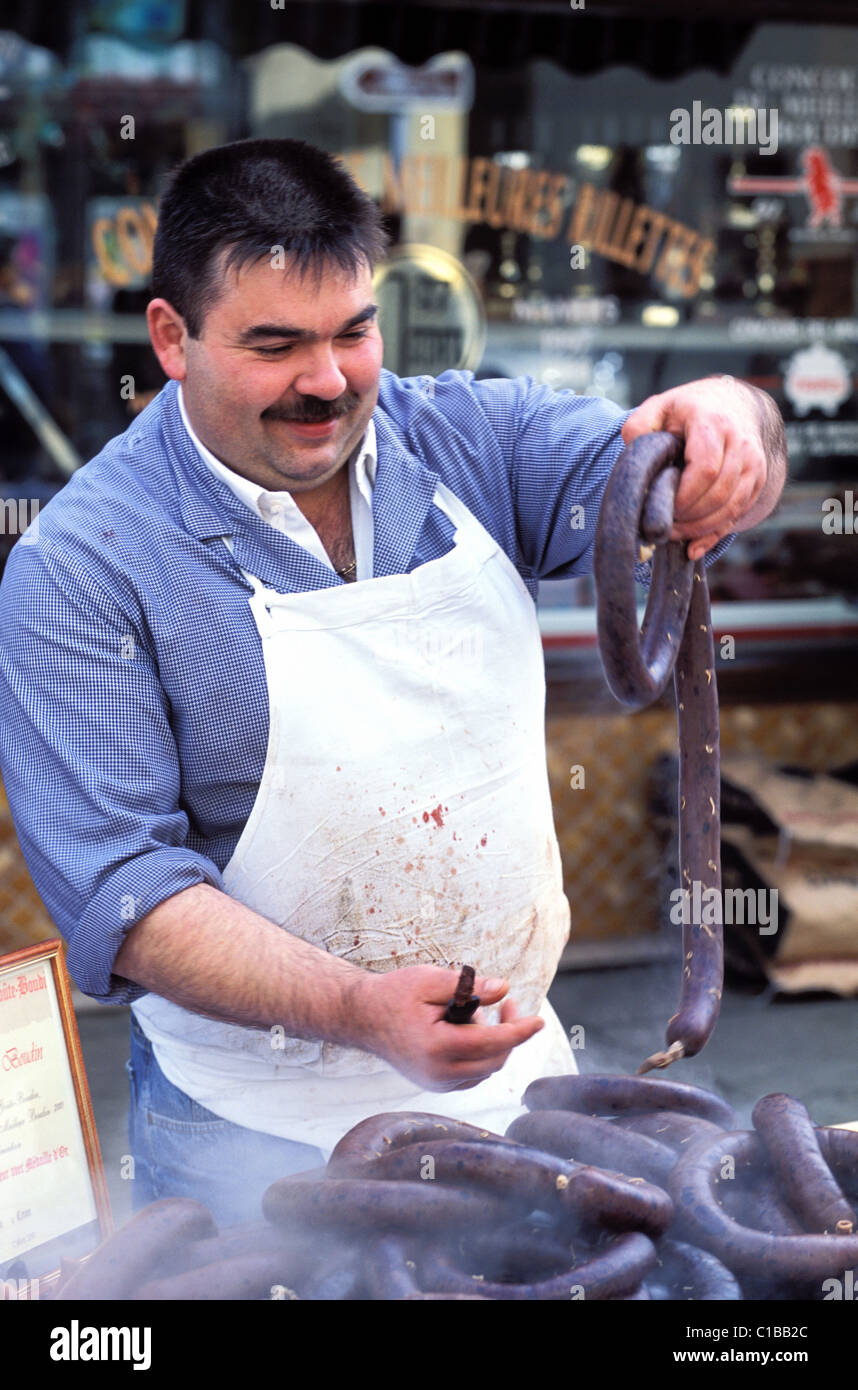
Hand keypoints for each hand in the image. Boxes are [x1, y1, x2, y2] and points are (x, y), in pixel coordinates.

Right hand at [353, 965, 543, 1092]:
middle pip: (494, 1060)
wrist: (362, 1017)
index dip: (519, 1031)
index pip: (492, 1043)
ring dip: (493, 1044)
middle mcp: (438, 1073)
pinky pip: (473, 1074)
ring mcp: (436, 1083)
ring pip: (486, 1070)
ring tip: (473, 1015)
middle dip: (509, 1034)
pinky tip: (468, 1031)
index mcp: (436, 1047)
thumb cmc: (394, 994)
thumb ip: (468, 985)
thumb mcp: (430, 980)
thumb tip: (504, 989)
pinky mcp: (435, 1085)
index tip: (539, 1021)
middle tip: (507, 1005)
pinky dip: (481, 1055)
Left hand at [621, 376, 784, 560]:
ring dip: (700, 529)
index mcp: (713, 423)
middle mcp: (741, 443)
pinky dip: (715, 534)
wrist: (733, 404)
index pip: (706, 468)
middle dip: (690, 518)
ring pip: (732, 508)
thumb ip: (639, 426)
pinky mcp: (758, 480)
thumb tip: (632, 456)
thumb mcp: (659, 407)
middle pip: (719, 494)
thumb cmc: (688, 410)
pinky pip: (738, 514)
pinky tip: (692, 547)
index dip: (685, 496)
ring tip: (674, 534)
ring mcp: (754, 463)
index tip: (664, 507)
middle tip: (664, 526)